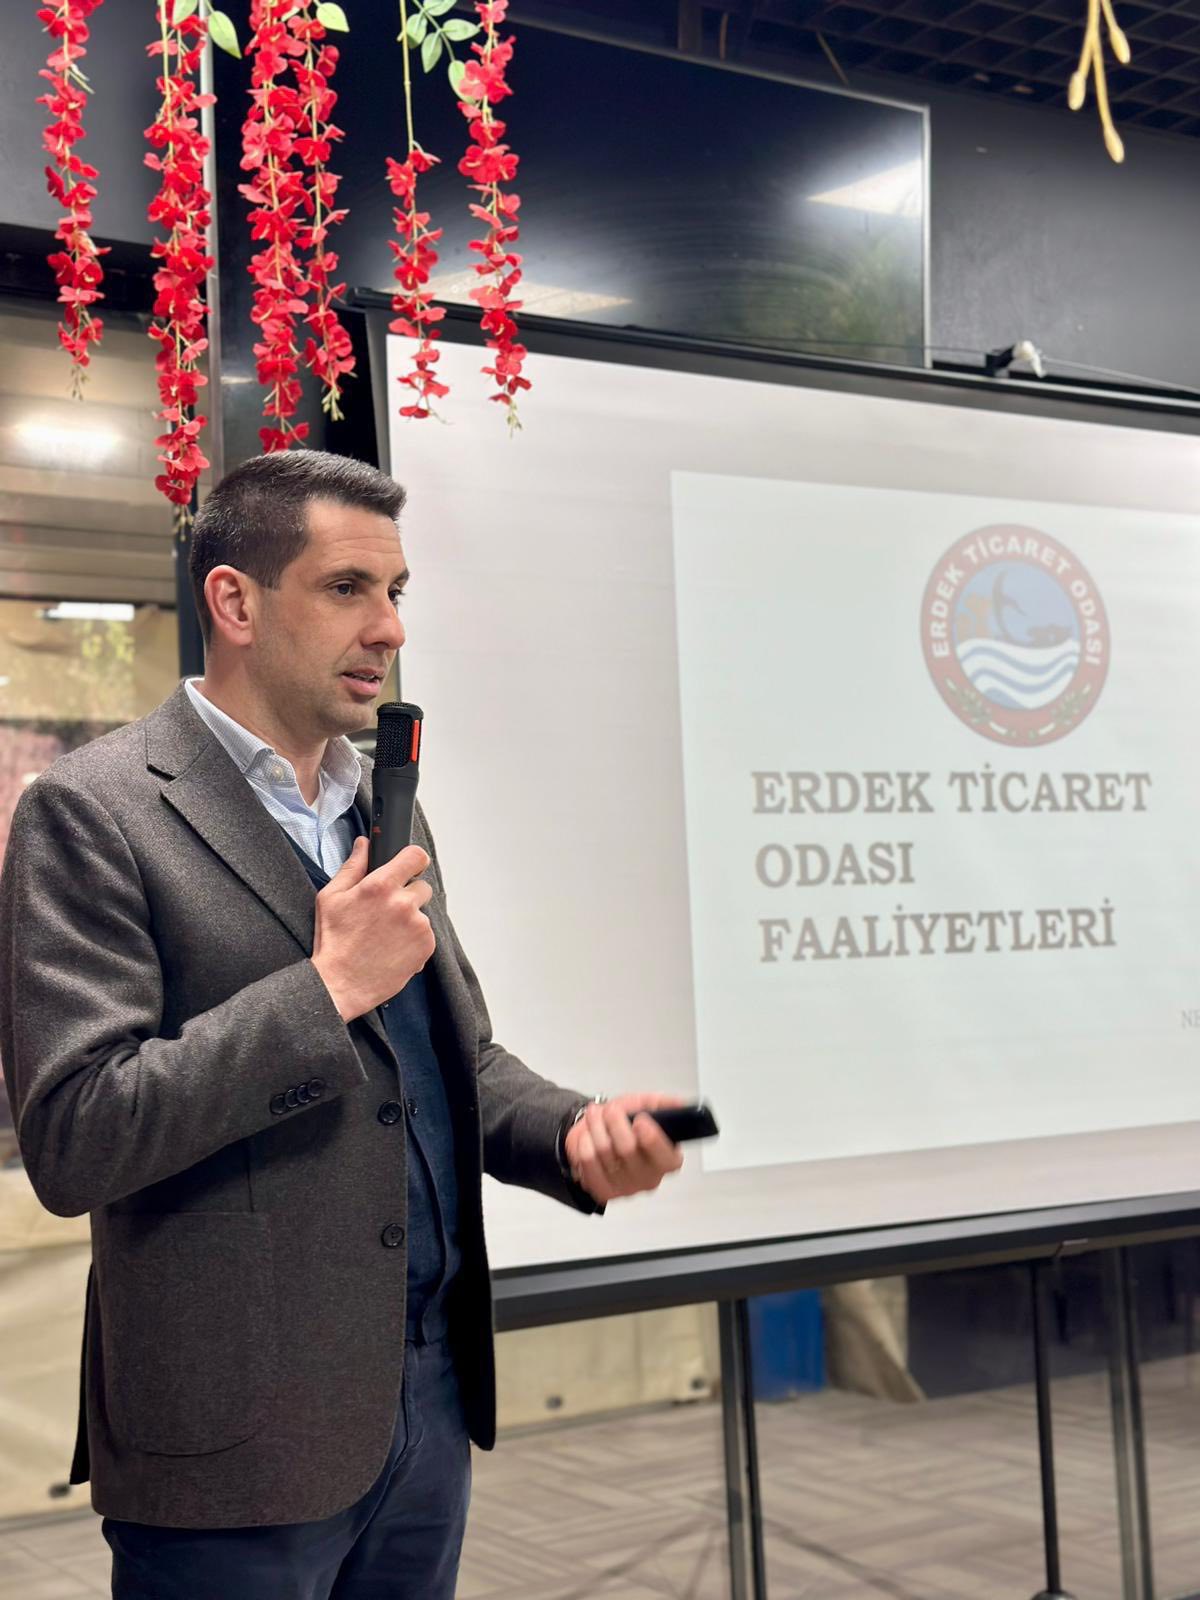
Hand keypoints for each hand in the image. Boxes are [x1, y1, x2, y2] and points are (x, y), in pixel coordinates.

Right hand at [311, 837, 435, 1020]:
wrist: (339, 984)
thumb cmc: (333, 942)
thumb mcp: (331, 897)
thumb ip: (353, 867)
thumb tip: (364, 844)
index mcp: (381, 886)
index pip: (415, 856)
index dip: (412, 860)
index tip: (408, 866)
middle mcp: (403, 903)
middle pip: (422, 887)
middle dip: (407, 895)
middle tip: (385, 912)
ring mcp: (418, 926)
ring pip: (422, 913)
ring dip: (409, 920)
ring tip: (385, 935)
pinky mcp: (426, 946)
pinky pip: (426, 934)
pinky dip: (414, 940)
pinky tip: (392, 948)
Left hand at [564, 1093, 685, 1203]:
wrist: (600, 1135)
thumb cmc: (626, 1124)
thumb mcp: (647, 1107)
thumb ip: (663, 1104)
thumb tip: (678, 1104)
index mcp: (668, 1159)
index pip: (666, 1157)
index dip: (652, 1137)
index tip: (640, 1120)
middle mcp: (650, 1178)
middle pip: (628, 1149)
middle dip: (615, 1121)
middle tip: (612, 1110)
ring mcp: (627, 1188)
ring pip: (605, 1151)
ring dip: (596, 1126)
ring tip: (596, 1116)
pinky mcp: (604, 1191)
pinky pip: (588, 1161)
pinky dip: (584, 1141)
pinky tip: (588, 1135)